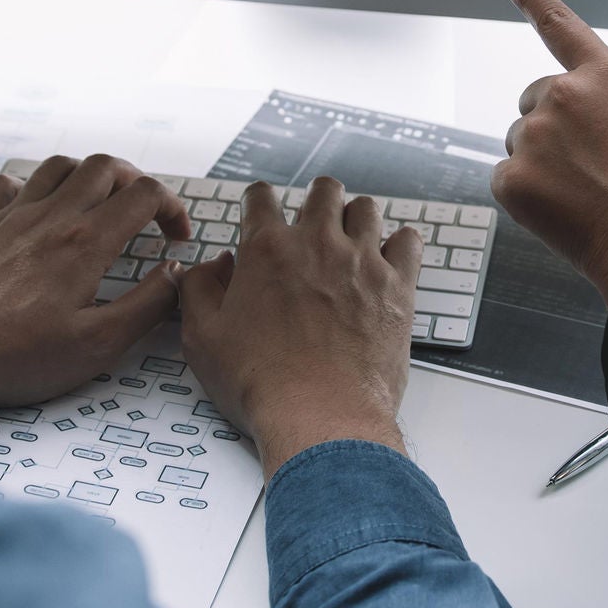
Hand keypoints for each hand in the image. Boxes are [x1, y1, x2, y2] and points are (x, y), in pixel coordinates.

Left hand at [0, 155, 193, 424]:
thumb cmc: (16, 356)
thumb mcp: (97, 345)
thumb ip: (147, 306)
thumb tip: (174, 274)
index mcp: (87, 242)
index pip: (145, 194)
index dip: (172, 208)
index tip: (175, 238)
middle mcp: (52, 216)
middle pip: (105, 166)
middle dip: (135, 180)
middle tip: (143, 212)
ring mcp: (12, 216)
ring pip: (59, 166)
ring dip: (87, 176)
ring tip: (97, 204)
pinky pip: (7, 183)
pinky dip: (29, 186)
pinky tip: (35, 208)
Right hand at [178, 178, 421, 479]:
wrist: (321, 416)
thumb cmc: (262, 383)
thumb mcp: (203, 338)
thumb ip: (199, 289)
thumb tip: (212, 266)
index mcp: (267, 249)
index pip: (262, 197)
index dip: (259, 202)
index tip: (261, 211)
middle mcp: (318, 244)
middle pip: (324, 190)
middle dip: (315, 201)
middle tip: (312, 224)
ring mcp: (363, 262)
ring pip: (366, 209)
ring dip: (356, 219)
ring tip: (350, 240)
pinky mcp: (398, 287)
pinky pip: (409, 241)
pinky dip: (400, 244)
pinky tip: (389, 258)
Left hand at [494, 0, 607, 305]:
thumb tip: (579, 123)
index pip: (559, 25)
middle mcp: (565, 94)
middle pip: (535, 102)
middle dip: (554, 130)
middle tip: (593, 170)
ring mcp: (535, 135)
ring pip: (521, 142)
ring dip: (543, 165)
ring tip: (588, 194)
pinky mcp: (512, 176)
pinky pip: (507, 179)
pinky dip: (528, 196)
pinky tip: (564, 212)